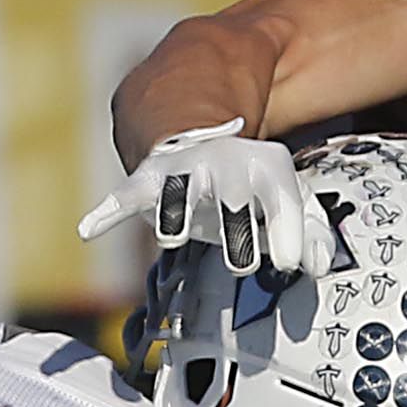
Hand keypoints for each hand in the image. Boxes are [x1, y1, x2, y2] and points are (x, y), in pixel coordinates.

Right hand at [78, 121, 321, 276]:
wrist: (200, 139)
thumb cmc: (249, 186)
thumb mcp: (287, 199)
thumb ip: (310, 232)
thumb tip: (318, 267)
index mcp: (265, 166)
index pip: (282, 200)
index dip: (287, 234)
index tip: (289, 266)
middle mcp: (224, 164)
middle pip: (231, 200)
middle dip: (237, 231)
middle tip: (243, 264)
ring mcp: (183, 173)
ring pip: (177, 197)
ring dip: (174, 216)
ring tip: (173, 238)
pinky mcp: (147, 182)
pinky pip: (123, 197)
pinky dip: (105, 212)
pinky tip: (88, 229)